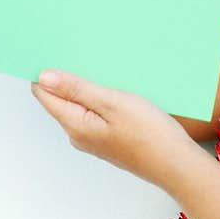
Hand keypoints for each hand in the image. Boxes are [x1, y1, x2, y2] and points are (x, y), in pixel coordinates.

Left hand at [31, 70, 190, 189]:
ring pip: (81, 107)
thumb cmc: (150, 135)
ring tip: (110, 75)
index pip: (44, 94)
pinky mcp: (108, 141)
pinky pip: (96, 115)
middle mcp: (78, 135)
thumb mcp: (112, 103)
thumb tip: (44, 77)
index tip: (59, 54)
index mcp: (75, 125)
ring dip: (89, 89)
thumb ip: (76, 89)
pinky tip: (120, 94)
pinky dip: (102, 101)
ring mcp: (93, 140)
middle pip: (61, 100)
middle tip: (89, 59)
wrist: (176, 164)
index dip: (47, 72)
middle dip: (69, 78)